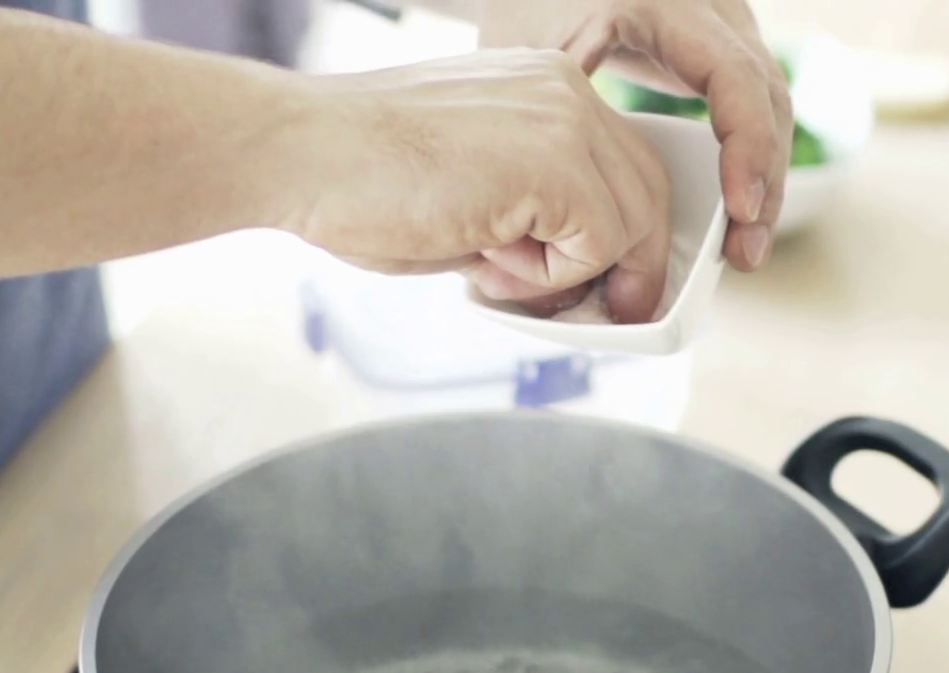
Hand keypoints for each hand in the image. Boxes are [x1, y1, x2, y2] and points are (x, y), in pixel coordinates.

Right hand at [279, 49, 672, 322]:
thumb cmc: (359, 176)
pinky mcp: (556, 164)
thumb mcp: (471, 187)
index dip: (624, 233)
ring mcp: (565, 120)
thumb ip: (529, 214)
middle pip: (645, 190)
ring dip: (568, 273)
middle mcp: (566, 89)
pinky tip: (487, 263)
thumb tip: (572, 272)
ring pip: (628, 224)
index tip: (610, 283)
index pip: (622, 162)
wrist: (302, 153)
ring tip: (492, 273)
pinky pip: (598, 245)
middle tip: (597, 311)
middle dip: (627, 264)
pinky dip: (551, 278)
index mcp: (543, 85)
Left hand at [483, 0, 792, 270]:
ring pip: (769, 105)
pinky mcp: (719, 46)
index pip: (735, 78)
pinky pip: (751, 105)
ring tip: (744, 247)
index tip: (740, 209)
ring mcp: (723, 25)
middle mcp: (710, 8)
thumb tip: (596, 196)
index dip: (747, 148)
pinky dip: (748, 158)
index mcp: (666, 5)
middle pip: (767, 98)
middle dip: (765, 181)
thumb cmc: (527, 7)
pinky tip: (735, 211)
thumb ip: (564, 112)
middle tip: (746, 252)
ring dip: (764, 177)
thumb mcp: (533, 53)